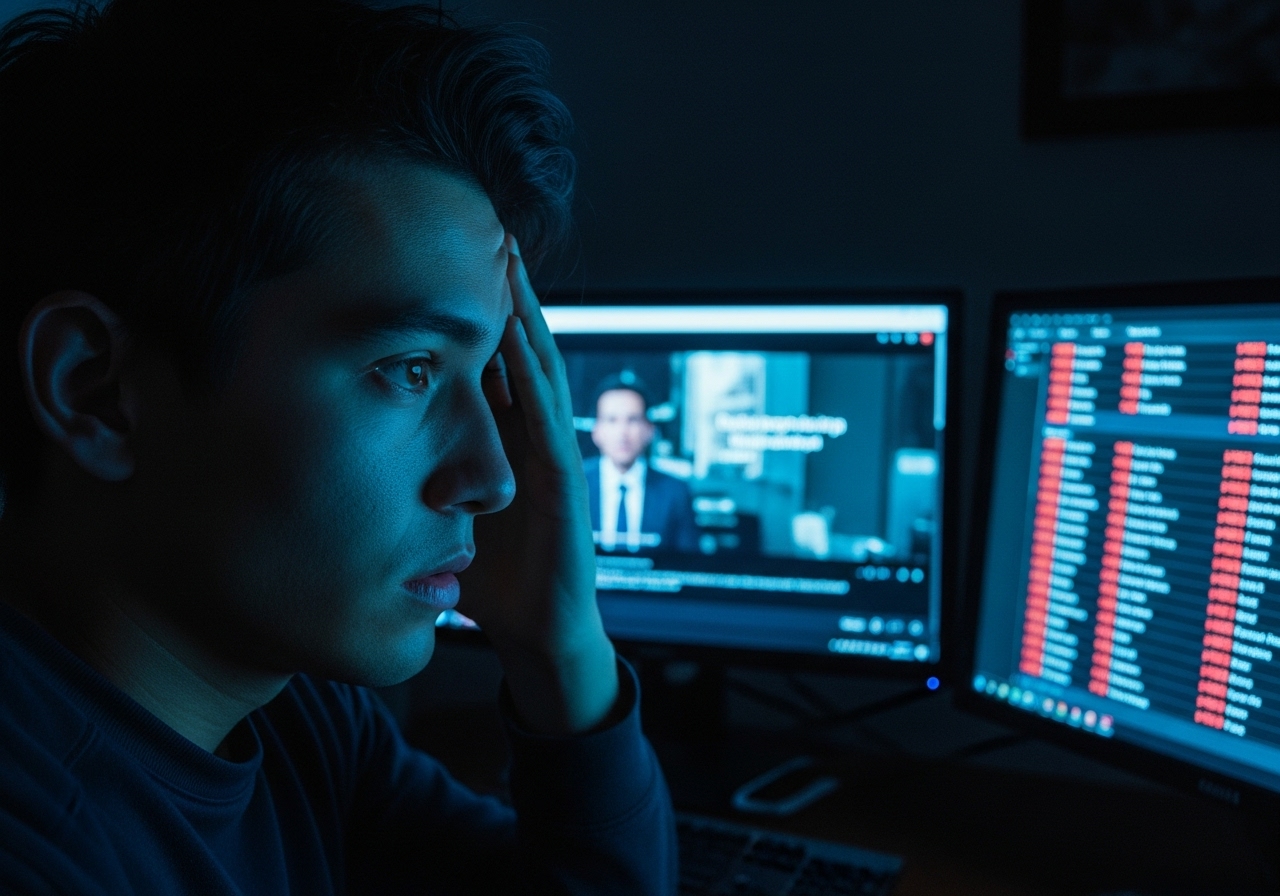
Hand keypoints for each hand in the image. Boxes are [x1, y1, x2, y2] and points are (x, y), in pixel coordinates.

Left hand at [458, 235, 618, 734]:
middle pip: (516, 349)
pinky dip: (533, 373)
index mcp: (501, 442)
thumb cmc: (492, 579)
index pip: (486, 364)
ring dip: (525, 313)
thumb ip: (417, 479)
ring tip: (507, 258)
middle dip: (501, 293)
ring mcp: (551, 455)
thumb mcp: (445, 515)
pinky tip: (517, 334)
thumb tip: (351, 457)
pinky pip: (548, 417)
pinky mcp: (564, 482)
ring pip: (539, 369)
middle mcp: (529, 437)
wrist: (537, 636)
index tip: (443, 260)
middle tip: (482, 228)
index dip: (469, 313)